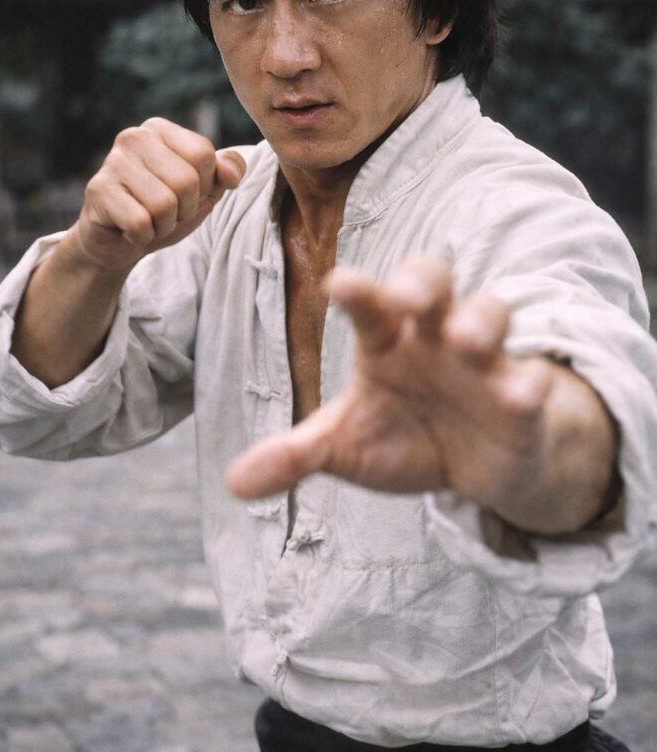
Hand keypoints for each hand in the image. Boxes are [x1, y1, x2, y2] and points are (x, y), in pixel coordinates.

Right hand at [72, 118, 244, 271]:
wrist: (117, 242)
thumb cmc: (163, 210)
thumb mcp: (203, 190)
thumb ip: (225, 172)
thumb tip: (232, 174)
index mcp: (160, 130)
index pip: (204, 155)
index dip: (204, 187)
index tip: (186, 196)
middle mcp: (134, 137)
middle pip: (186, 181)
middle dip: (184, 210)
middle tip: (166, 213)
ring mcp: (112, 161)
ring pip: (164, 204)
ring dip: (164, 225)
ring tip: (148, 221)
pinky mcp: (98, 190)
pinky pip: (140, 222)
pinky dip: (143, 236)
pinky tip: (129, 229)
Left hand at [226, 256, 616, 534]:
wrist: (478, 467)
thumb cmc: (405, 434)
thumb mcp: (347, 445)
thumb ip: (296, 456)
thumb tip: (232, 484)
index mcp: (388, 340)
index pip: (370, 305)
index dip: (360, 291)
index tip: (338, 283)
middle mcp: (435, 335)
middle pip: (433, 281)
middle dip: (422, 283)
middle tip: (408, 300)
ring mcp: (484, 360)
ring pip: (489, 314)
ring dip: (480, 321)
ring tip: (466, 343)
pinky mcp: (523, 395)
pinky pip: (532, 380)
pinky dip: (529, 384)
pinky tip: (523, 392)